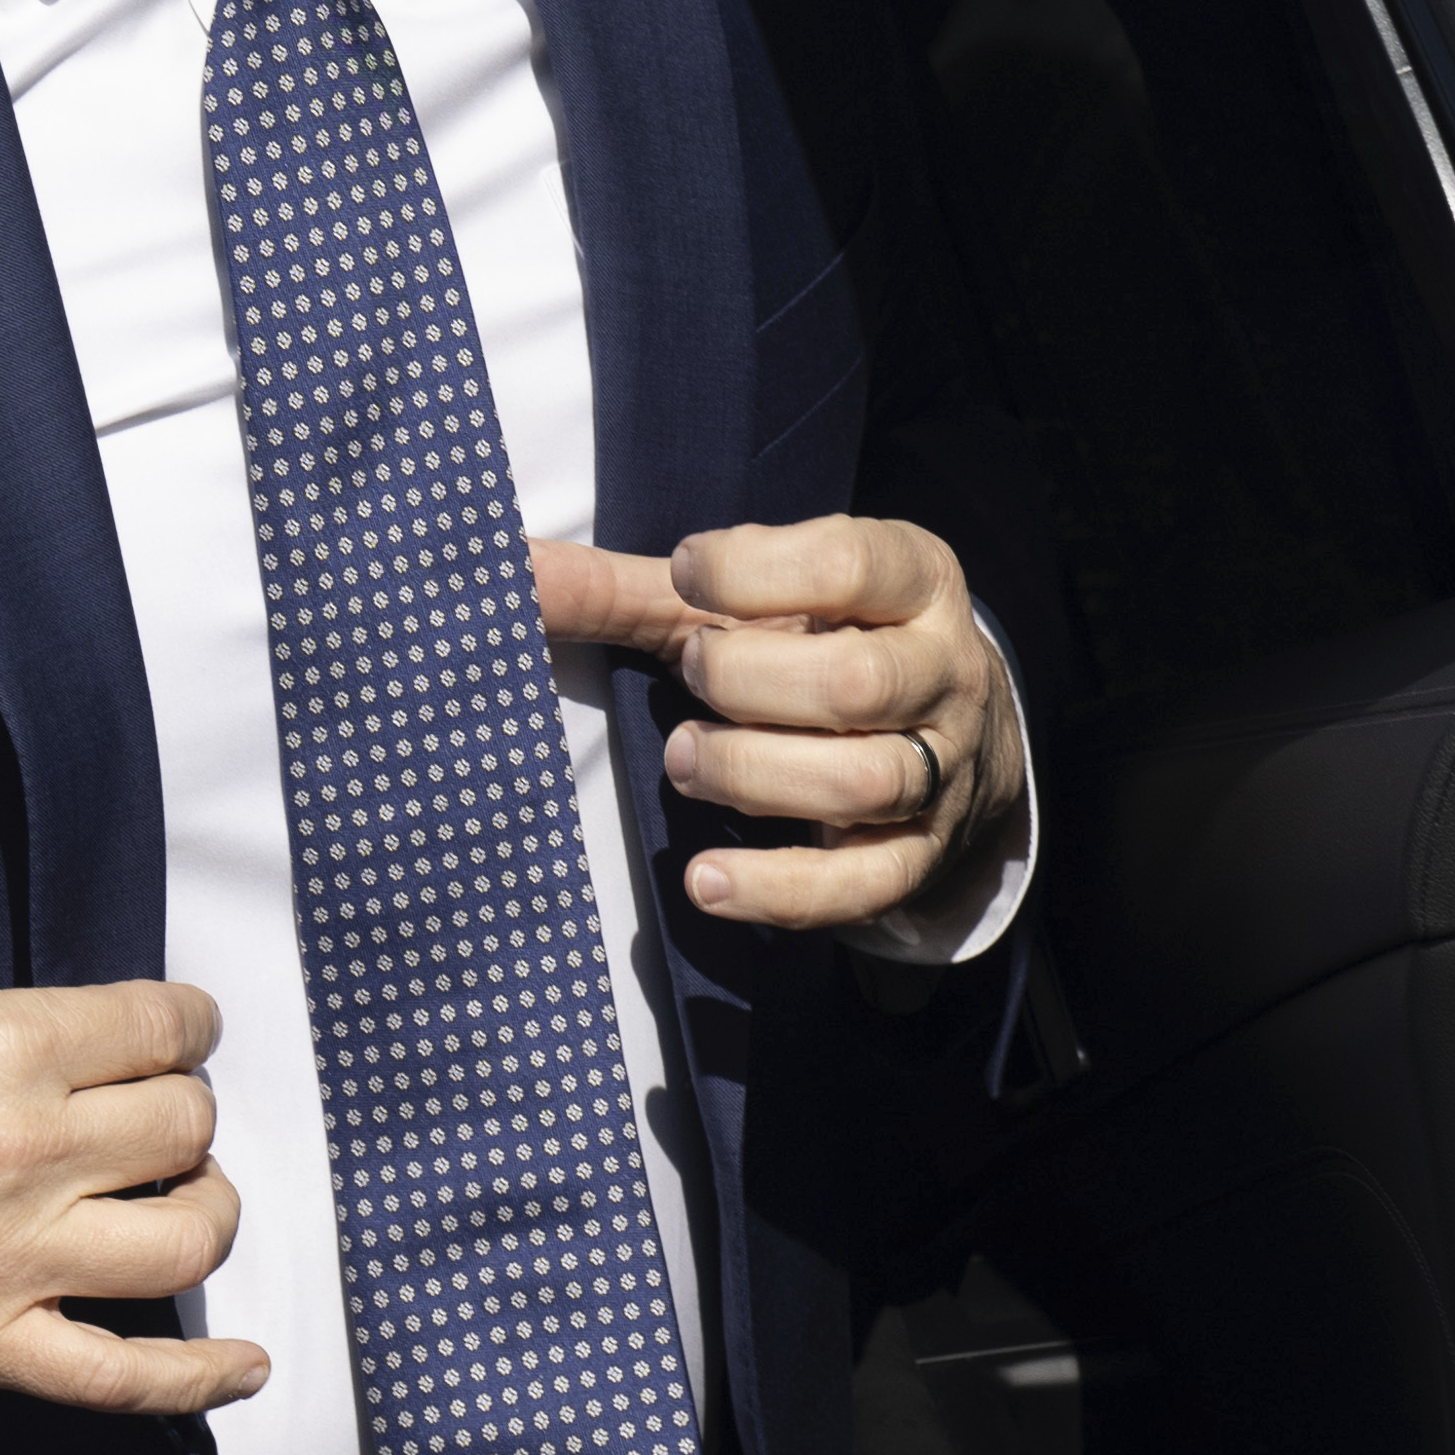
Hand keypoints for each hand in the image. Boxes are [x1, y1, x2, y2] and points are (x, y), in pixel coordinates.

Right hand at [0, 980, 265, 1415]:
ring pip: (189, 1238)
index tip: (179, 1036)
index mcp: (0, 1047)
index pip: (161, 1027)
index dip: (185, 1026)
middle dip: (185, 1116)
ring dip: (202, 1213)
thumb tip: (72, 1061)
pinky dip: (202, 1381)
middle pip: (187, 1127)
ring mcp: (12, 1258)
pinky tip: (243, 1367)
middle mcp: (25, 1148)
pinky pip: (125, 1381)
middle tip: (151, 1122)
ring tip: (176, 1205)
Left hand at [528, 514, 1024, 932]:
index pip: (851, 565)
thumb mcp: (743, 600)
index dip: (755, 570)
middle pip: (857, 682)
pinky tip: (705, 880)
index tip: (687, 575)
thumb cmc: (812, 642)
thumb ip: (626, 587)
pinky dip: (778, 890)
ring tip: (685, 758)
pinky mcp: (918, 853)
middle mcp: (944, 671)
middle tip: (692, 675)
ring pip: (865, 781)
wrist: (940, 731)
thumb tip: (510, 570)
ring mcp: (942, 767)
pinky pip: (862, 884)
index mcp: (912, 580)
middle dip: (748, 681)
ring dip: (752, 774)